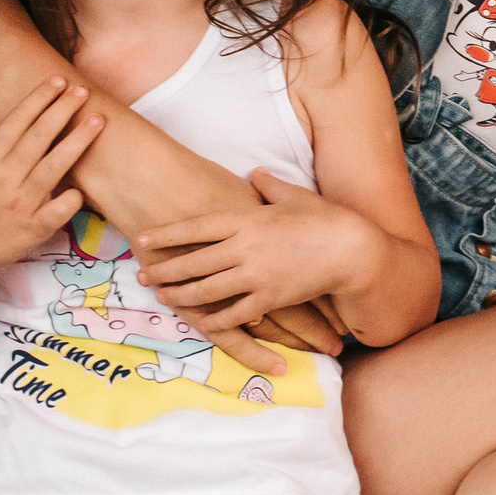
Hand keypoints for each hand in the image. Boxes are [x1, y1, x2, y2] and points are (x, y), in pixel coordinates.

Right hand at [0, 84, 101, 284]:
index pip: (15, 123)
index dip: (37, 100)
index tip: (56, 81)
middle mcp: (4, 180)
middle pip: (38, 139)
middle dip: (62, 111)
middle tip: (83, 90)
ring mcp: (20, 204)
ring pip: (54, 167)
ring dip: (77, 142)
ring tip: (97, 120)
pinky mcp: (33, 228)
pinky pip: (59, 209)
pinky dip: (72, 198)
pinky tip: (83, 186)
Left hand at [136, 170, 377, 344]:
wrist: (353, 251)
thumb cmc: (326, 219)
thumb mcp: (295, 196)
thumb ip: (270, 184)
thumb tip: (255, 172)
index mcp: (249, 220)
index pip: (197, 227)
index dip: (167, 234)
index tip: (143, 238)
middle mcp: (246, 249)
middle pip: (193, 263)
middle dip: (164, 270)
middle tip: (143, 275)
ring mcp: (256, 276)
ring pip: (206, 291)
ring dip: (180, 296)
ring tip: (164, 297)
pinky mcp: (270, 298)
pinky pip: (233, 314)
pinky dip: (214, 320)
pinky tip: (201, 322)